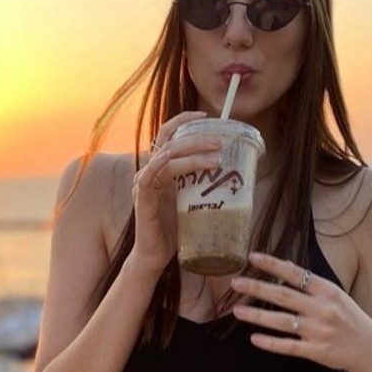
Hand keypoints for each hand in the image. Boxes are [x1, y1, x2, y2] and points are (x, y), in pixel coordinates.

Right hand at [130, 112, 221, 272]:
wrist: (156, 255)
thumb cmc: (174, 230)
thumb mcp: (191, 200)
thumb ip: (200, 183)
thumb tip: (229, 172)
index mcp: (162, 167)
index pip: (169, 134)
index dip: (184, 120)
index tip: (206, 115)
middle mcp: (151, 171)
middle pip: (171, 142)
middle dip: (197, 138)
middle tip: (220, 141)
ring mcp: (144, 183)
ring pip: (166, 158)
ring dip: (191, 155)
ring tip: (215, 158)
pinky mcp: (142, 199)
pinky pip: (147, 177)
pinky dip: (157, 165)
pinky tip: (170, 159)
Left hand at [231, 251, 371, 371]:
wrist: (370, 349)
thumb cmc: (349, 319)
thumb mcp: (336, 295)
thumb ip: (312, 284)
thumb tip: (287, 266)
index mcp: (327, 291)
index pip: (296, 274)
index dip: (273, 264)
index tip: (252, 257)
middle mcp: (322, 309)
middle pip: (284, 296)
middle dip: (257, 287)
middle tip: (235, 283)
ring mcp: (319, 331)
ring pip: (283, 321)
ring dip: (258, 315)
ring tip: (237, 311)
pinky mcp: (317, 351)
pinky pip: (289, 346)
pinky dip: (271, 343)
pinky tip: (254, 339)